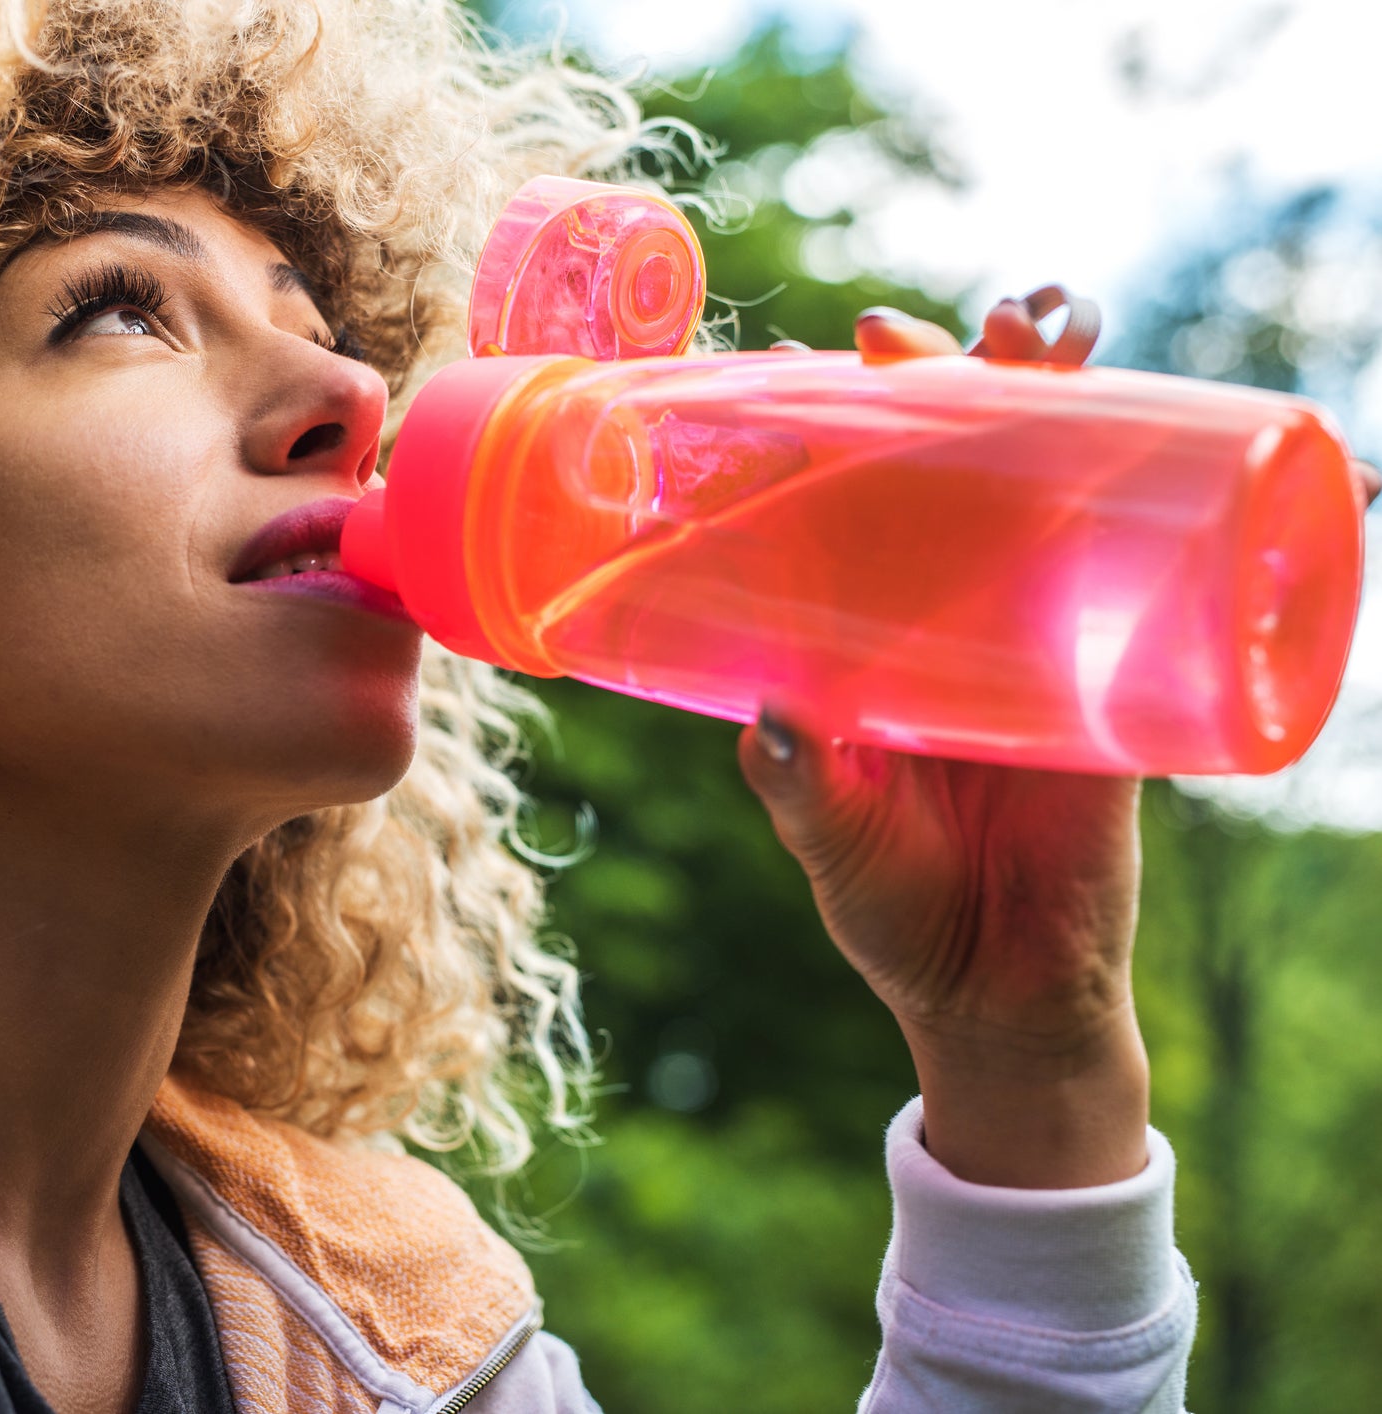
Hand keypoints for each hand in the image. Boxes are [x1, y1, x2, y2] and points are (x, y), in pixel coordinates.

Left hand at [739, 301, 1150, 1188]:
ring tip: (1059, 326)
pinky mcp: (1125, 682)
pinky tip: (1231, 446)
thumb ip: (803, 789)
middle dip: (976, 375)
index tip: (832, 353)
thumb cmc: (898, 913)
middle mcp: (958, 613)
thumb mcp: (835, 843)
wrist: (1000, 996)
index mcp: (872, 632)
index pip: (861, 494)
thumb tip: (773, 719)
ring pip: (1069, 490)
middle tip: (966, 326)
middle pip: (973, 462)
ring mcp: (1048, 637)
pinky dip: (1211, 513)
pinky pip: (1171, 585)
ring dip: (1078, 399)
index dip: (854, 419)